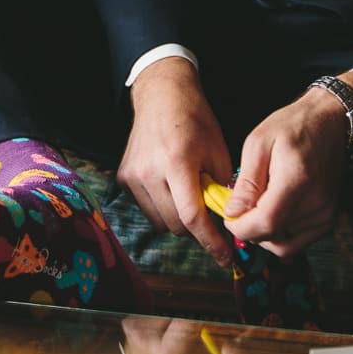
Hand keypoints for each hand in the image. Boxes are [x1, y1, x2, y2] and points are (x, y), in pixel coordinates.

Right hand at [117, 57, 234, 266]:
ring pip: (160, 222)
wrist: (162, 95)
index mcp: (177, 161)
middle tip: (211, 215)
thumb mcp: (218, 151)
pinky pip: (148, 209)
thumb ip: (221, 188)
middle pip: (176, 224)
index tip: (224, 257)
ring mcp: (133, 175)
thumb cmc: (196, 119)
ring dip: (179, 219)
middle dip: (197, 227)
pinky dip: (163, 208)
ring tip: (189, 195)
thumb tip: (228, 222)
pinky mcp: (124, 177)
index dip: (210, 242)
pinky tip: (172, 188)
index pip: (192, 216)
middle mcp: (150, 170)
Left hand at [219, 80, 352, 258]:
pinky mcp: (330, 219)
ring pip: (285, 245)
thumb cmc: (295, 126)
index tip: (229, 218)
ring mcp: (326, 214)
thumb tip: (233, 212)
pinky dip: (282, 235)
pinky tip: (275, 213)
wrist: (331, 122)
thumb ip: (246, 182)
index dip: (242, 227)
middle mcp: (317, 202)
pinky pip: (299, 242)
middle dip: (250, 230)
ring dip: (266, 234)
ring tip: (259, 208)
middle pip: (274, 237)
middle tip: (241, 209)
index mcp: (297, 180)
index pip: (266, 223)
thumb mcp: (259, 143)